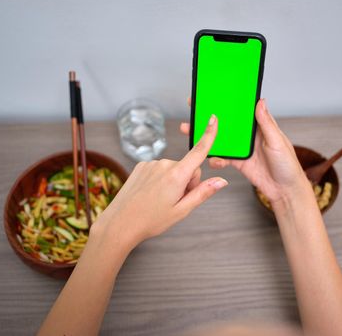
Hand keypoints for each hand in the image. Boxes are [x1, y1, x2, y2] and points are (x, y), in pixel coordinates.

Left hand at [93, 114, 227, 253]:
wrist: (120, 223)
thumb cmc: (151, 220)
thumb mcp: (182, 211)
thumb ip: (203, 193)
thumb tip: (222, 181)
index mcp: (176, 175)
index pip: (198, 151)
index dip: (208, 134)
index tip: (213, 119)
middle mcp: (164, 164)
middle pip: (187, 168)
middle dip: (186, 183)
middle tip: (174, 201)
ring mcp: (151, 164)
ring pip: (173, 170)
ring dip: (172, 182)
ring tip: (159, 200)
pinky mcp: (141, 166)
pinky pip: (160, 170)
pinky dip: (160, 180)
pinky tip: (150, 194)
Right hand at [180, 98, 307, 210]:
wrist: (285, 191)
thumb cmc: (288, 165)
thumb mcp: (278, 142)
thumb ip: (266, 123)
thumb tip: (260, 101)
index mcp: (260, 126)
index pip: (242, 110)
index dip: (229, 102)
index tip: (214, 94)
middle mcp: (249, 136)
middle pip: (227, 123)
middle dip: (211, 117)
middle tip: (194, 110)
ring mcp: (242, 149)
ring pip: (221, 140)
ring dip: (207, 137)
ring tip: (191, 132)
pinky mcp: (238, 162)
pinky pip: (223, 158)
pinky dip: (215, 158)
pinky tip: (211, 159)